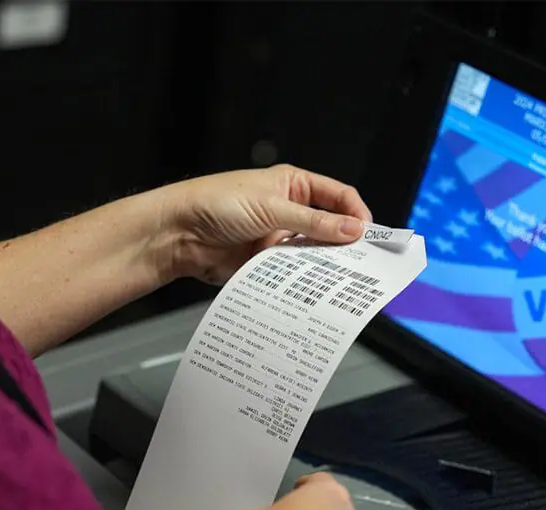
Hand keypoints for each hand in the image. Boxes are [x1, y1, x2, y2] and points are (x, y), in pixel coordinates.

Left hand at [160, 165, 373, 283]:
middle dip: (343, 243)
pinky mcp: (264, 262)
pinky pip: (291, 273)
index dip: (356, 213)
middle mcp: (287, 211)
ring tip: (337, 278)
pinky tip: (308, 288)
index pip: (338, 196)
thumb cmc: (214, 203)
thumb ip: (314, 222)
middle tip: (362, 262)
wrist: (178, 234)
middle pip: (328, 227)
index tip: (368, 235)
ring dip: (322, 264)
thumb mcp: (271, 208)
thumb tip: (353, 229)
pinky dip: (300, 281)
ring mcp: (276, 238)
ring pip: (311, 254)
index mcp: (292, 185)